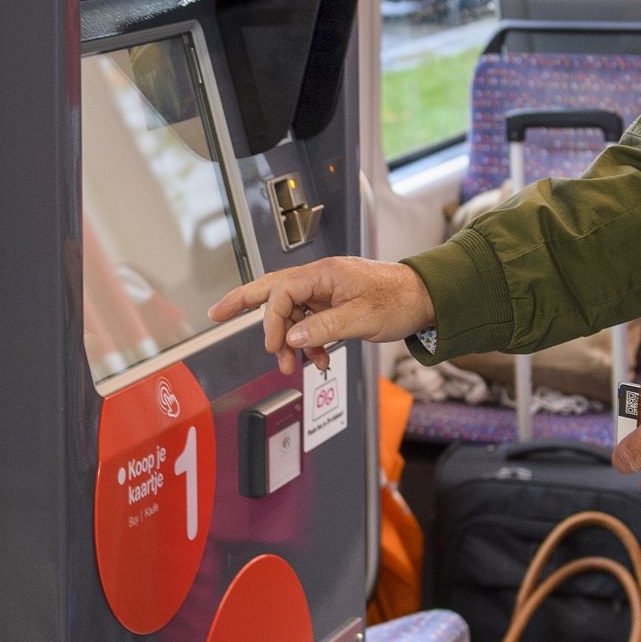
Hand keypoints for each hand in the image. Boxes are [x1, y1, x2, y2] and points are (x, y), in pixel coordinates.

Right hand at [208, 257, 434, 374]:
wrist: (424, 299)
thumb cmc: (398, 300)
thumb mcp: (361, 318)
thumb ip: (323, 327)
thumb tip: (291, 338)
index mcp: (324, 274)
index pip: (282, 292)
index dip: (272, 321)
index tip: (277, 348)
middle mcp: (320, 278)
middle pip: (273, 288)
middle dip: (244, 302)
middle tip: (216, 313)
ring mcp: (326, 291)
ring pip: (292, 312)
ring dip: (289, 340)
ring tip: (294, 367)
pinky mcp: (333, 303)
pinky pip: (309, 321)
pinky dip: (309, 342)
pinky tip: (318, 360)